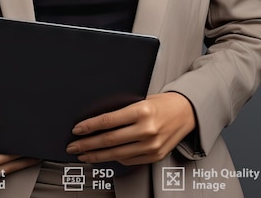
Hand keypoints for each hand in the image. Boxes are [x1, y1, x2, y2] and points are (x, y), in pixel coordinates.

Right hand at [0, 124, 39, 179]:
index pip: (6, 158)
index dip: (22, 152)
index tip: (35, 147)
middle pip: (8, 167)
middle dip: (24, 160)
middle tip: (39, 153)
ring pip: (2, 172)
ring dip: (15, 164)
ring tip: (28, 156)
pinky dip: (4, 167)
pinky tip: (9, 162)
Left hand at [65, 93, 195, 165]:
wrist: (186, 112)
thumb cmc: (162, 103)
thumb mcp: (141, 100)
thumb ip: (123, 112)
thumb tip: (99, 121)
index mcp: (142, 111)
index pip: (108, 121)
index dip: (89, 127)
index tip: (77, 130)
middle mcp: (147, 129)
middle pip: (109, 140)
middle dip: (88, 144)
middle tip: (73, 146)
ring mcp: (151, 145)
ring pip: (117, 154)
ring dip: (97, 156)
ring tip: (84, 155)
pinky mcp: (154, 156)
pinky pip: (129, 160)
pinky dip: (115, 158)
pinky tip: (106, 156)